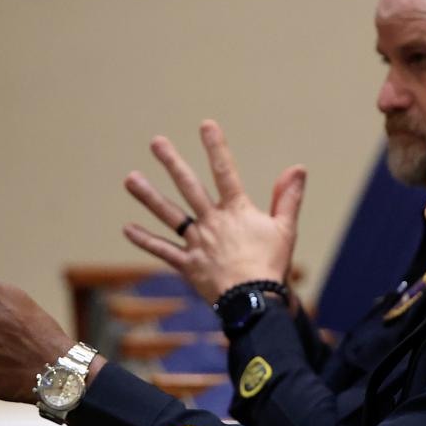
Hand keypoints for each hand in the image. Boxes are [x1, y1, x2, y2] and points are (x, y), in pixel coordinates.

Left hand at [122, 119, 305, 302]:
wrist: (254, 300)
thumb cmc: (272, 265)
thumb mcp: (286, 229)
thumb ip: (287, 198)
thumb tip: (297, 168)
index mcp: (236, 211)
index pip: (225, 172)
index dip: (216, 147)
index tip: (206, 125)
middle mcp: (212, 222)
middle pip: (189, 187)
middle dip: (172, 163)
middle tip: (157, 143)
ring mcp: (197, 242)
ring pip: (169, 215)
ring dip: (149, 196)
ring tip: (130, 179)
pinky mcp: (188, 264)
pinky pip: (162, 250)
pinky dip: (145, 240)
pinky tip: (127, 228)